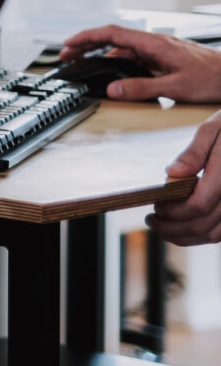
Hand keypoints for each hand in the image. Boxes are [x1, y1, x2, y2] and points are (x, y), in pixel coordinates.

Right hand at [60, 25, 220, 103]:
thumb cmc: (213, 77)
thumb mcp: (175, 87)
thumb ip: (142, 88)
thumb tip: (113, 89)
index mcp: (153, 43)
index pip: (111, 34)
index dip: (86, 37)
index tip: (68, 43)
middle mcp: (154, 42)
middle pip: (112, 38)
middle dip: (86, 44)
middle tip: (67, 54)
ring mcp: (159, 49)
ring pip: (123, 47)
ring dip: (101, 52)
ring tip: (84, 60)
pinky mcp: (164, 57)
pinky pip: (134, 54)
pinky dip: (117, 59)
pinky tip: (114, 69)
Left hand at [152, 111, 220, 245]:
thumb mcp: (213, 129)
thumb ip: (194, 152)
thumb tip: (172, 173)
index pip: (198, 204)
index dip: (172, 211)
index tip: (155, 206)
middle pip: (203, 225)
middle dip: (172, 228)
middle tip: (151, 220)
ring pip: (214, 235)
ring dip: (185, 237)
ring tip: (163, 228)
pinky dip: (202, 236)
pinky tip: (184, 227)